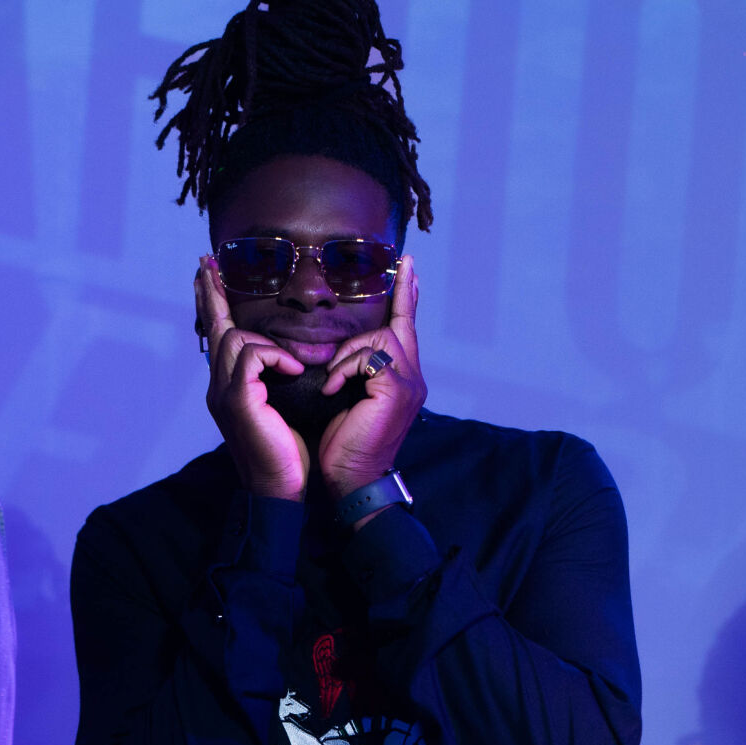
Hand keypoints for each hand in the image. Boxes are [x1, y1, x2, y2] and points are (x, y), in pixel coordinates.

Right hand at [197, 257, 308, 498]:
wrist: (281, 488)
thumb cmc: (289, 451)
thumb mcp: (285, 405)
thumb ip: (278, 378)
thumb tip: (291, 355)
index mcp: (228, 387)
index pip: (218, 336)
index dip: (212, 304)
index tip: (208, 274)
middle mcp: (218, 386)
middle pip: (215, 328)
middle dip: (212, 294)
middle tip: (208, 263)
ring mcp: (222, 393)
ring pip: (235, 338)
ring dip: (267, 344)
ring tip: (291, 364)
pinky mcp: (237, 400)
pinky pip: (252, 356)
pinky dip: (276, 357)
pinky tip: (293, 371)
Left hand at [317, 256, 425, 505]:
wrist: (352, 479)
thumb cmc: (344, 443)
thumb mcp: (349, 396)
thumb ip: (356, 369)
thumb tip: (340, 346)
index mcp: (404, 378)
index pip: (406, 326)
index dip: (408, 295)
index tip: (408, 264)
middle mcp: (414, 376)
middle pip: (395, 327)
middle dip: (374, 324)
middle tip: (361, 330)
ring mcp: (410, 383)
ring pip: (379, 339)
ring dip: (346, 356)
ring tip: (332, 382)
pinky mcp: (397, 390)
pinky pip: (367, 358)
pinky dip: (343, 370)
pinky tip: (331, 390)